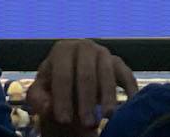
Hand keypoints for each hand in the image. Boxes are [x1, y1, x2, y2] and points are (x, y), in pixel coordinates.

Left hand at [24, 38, 139, 135]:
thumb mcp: (40, 93)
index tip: (63, 120)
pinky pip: (126, 75)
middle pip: (86, 74)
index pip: (62, 74)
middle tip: (87, 123)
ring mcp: (103, 53)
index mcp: (62, 50)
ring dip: (108, 96)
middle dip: (86, 101)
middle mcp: (84, 46)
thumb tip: (48, 107)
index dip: (62, 98)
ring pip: (107, 74)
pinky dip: (130, 90)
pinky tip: (129, 106)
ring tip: (107, 116)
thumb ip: (39, 99)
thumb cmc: (53, 88)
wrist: (71, 82)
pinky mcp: (118, 63)